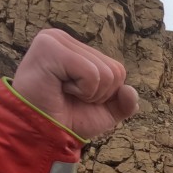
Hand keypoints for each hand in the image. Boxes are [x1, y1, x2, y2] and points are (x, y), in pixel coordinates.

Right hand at [11, 29, 137, 138]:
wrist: (42, 133)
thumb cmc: (66, 120)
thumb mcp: (104, 113)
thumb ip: (124, 103)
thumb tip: (130, 90)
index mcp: (75, 48)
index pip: (117, 69)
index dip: (105, 93)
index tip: (78, 97)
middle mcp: (63, 38)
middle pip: (114, 70)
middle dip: (98, 94)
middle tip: (70, 96)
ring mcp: (54, 40)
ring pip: (105, 73)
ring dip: (89, 93)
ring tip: (63, 92)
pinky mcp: (49, 48)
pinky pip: (92, 73)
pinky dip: (83, 90)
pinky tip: (60, 88)